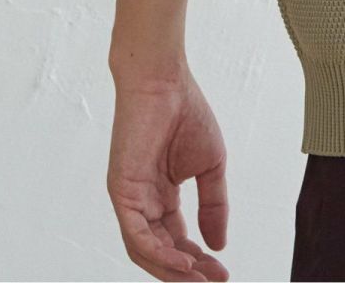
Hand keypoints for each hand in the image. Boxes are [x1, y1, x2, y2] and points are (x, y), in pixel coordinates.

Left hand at [107, 64, 229, 280]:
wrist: (165, 81)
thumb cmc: (187, 113)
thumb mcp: (211, 165)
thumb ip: (213, 205)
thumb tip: (219, 244)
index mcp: (162, 196)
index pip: (178, 239)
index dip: (199, 259)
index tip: (224, 273)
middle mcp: (143, 203)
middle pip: (162, 251)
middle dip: (187, 271)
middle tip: (214, 282)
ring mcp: (130, 199)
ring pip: (145, 250)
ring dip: (172, 269)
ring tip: (199, 278)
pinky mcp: (121, 191)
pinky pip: (136, 233)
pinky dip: (157, 252)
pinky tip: (182, 261)